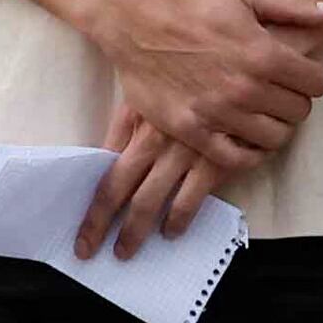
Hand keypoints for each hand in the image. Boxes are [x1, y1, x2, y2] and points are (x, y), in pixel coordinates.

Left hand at [76, 94, 251, 257]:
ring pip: (148, 201)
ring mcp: (182, 152)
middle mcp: (152, 138)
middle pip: (116, 190)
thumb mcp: (152, 90)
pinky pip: (189, 200)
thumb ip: (130, 125)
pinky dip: (177, 220)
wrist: (242, 71)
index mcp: (134, 117)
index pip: (102, 167)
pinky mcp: (213, 161)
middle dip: (99, 225)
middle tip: (88, 250)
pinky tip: (171, 232)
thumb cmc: (193, 78)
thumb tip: (107, 158)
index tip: (80, 226)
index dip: (89, 201)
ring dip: (134, 231)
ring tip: (126, 251)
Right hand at [85, 0, 322, 162]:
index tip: (298, 74)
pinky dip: (248, 154)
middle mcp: (245, 88)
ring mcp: (218, 113)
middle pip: (298, 112)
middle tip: (278, 93)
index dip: (311, 77)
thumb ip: (292, 5)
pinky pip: (236, 160)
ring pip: (274, 138)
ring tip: (262, 114)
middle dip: (294, 101)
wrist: (135, 22)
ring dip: (274, 127)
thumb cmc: (190, 4)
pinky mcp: (192, 131)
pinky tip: (245, 139)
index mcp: (263, 53)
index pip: (316, 83)